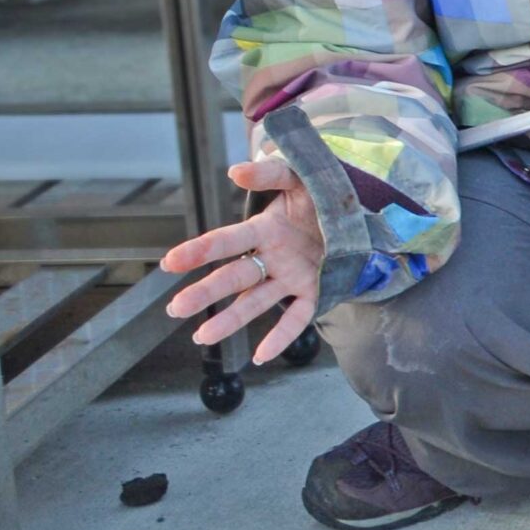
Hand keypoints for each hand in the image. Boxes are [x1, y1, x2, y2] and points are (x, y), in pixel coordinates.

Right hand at [159, 157, 324, 363]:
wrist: (358, 210)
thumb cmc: (319, 194)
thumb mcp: (298, 176)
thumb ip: (269, 173)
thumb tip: (235, 172)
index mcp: (263, 229)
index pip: (226, 241)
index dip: (199, 251)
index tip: (170, 262)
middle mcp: (272, 257)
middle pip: (234, 277)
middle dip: (205, 292)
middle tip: (176, 308)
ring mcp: (291, 277)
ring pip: (256, 301)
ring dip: (230, 319)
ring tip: (202, 337)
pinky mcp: (315, 291)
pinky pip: (296, 318)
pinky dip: (281, 336)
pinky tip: (261, 356)